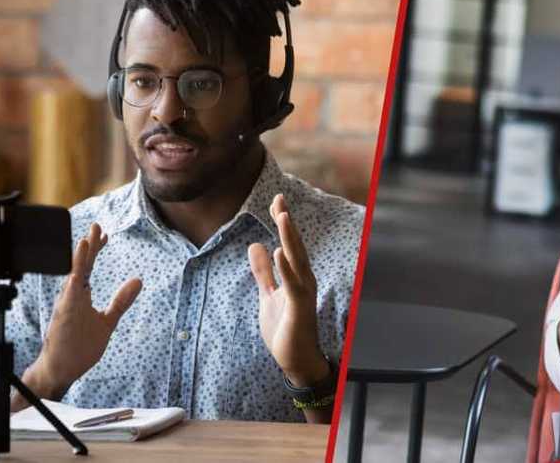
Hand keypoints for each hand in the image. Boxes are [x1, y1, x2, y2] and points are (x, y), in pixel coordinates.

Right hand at [30, 223, 142, 396]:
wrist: (61, 370)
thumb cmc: (79, 346)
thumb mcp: (108, 321)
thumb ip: (121, 301)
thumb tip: (137, 281)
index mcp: (80, 296)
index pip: (88, 267)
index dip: (96, 250)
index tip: (105, 234)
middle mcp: (72, 298)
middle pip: (80, 266)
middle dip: (88, 246)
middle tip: (96, 226)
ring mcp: (66, 308)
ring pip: (72, 279)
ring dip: (78, 261)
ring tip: (85, 242)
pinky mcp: (62, 321)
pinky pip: (67, 302)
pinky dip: (71, 288)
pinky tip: (76, 276)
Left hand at [248, 194, 329, 387]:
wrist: (295, 360)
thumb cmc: (285, 328)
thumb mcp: (268, 295)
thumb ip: (263, 272)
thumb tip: (256, 245)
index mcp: (296, 275)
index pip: (288, 243)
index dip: (282, 222)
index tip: (276, 200)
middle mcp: (303, 279)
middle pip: (295, 245)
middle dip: (287, 222)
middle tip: (279, 199)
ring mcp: (303, 293)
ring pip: (297, 260)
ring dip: (290, 238)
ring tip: (282, 217)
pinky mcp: (299, 308)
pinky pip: (293, 285)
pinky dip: (287, 268)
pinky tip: (279, 253)